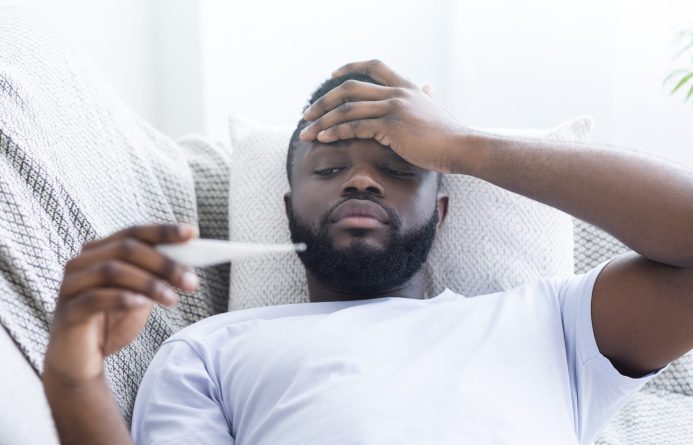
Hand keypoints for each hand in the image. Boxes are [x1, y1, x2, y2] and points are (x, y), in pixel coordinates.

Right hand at [43, 224, 199, 384]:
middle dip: (164, 263)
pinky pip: (95, 298)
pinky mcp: (67, 311)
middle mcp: (83, 262)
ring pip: (112, 270)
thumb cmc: (114, 321)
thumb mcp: (142, 294)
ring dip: (149, 283)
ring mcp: (71, 285)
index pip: (135, 233)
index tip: (192, 232)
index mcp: (102, 251)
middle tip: (191, 281)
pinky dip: (122, 298)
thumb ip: (158, 276)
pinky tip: (142, 304)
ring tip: (172, 299)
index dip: (164, 231)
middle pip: (127, 248)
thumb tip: (190, 263)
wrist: (84, 361)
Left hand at [300, 60, 462, 172]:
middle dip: (325, 100)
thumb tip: (427, 87)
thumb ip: (425, 96)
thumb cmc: (447, 134)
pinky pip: (355, 127)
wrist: (461, 147)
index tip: (332, 76)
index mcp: (406, 86)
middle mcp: (397, 92)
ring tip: (308, 131)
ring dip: (324, 120)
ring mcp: (394, 108)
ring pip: (348, 109)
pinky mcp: (391, 126)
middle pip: (350, 87)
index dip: (350, 68)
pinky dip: (336, 132)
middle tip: (308, 112)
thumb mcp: (434, 108)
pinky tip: (324, 137)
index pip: (373, 65)